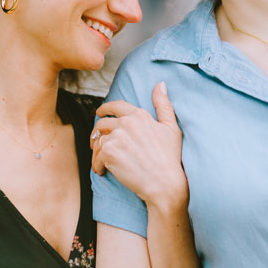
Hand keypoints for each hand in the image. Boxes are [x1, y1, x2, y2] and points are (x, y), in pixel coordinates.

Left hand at [91, 82, 187, 211]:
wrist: (164, 182)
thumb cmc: (170, 158)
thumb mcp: (171, 128)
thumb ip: (164, 105)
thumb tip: (161, 84)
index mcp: (139, 115)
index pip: (116, 106)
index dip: (105, 108)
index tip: (99, 112)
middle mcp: (126, 123)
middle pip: (102, 123)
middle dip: (98, 132)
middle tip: (97, 141)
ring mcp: (116, 138)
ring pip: (98, 141)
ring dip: (97, 150)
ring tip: (100, 160)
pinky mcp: (109, 153)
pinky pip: (96, 157)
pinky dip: (97, 165)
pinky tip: (102, 171)